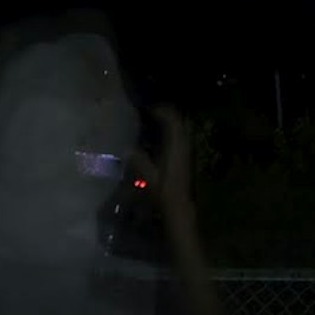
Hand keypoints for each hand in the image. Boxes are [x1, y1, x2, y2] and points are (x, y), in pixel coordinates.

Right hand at [147, 105, 199, 231]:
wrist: (179, 206)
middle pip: (178, 121)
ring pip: (180, 128)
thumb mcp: (148, 176)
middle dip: (166, 114)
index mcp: (176, 144)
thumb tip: (126, 149)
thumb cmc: (164, 191)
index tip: (146, 109)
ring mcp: (187, 150)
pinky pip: (181, 136)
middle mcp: (184, 143)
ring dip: (169, 123)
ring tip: (154, 122)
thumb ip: (138, 161)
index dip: (160, 111)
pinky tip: (161, 139)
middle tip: (150, 112)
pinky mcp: (186, 157)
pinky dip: (172, 132)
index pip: (171, 119)